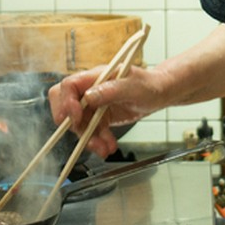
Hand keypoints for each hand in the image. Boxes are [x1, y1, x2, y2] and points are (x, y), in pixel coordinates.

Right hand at [48, 64, 169, 156]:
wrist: (159, 94)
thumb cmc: (149, 85)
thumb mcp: (133, 87)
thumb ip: (112, 90)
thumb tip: (89, 96)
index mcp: (96, 76)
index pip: (69, 85)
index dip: (66, 101)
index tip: (75, 118)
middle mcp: (91, 89)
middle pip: (66, 104)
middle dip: (71, 123)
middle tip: (81, 135)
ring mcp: (94, 104)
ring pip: (80, 124)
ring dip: (89, 138)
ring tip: (104, 149)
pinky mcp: (100, 117)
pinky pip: (92, 131)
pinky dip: (98, 141)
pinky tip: (109, 147)